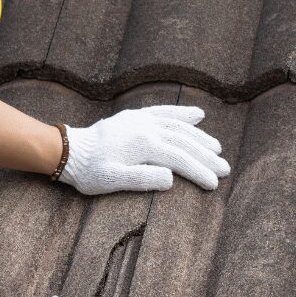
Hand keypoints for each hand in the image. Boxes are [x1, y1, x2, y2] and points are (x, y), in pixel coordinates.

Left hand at [59, 105, 229, 194]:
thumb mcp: (112, 181)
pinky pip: (164, 112)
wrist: (70, 151)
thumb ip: (142, 179)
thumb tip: (171, 178)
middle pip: (184, 141)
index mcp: (143, 144)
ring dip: (200, 137)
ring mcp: (142, 120)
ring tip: (217, 148)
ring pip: (178, 126)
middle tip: (225, 169)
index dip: (199, 171)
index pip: (180, 158)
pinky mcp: (136, 117)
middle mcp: (146, 127)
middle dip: (206, 156)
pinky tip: (198, 115)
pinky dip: (182, 113)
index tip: (214, 184)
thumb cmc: (90, 171)